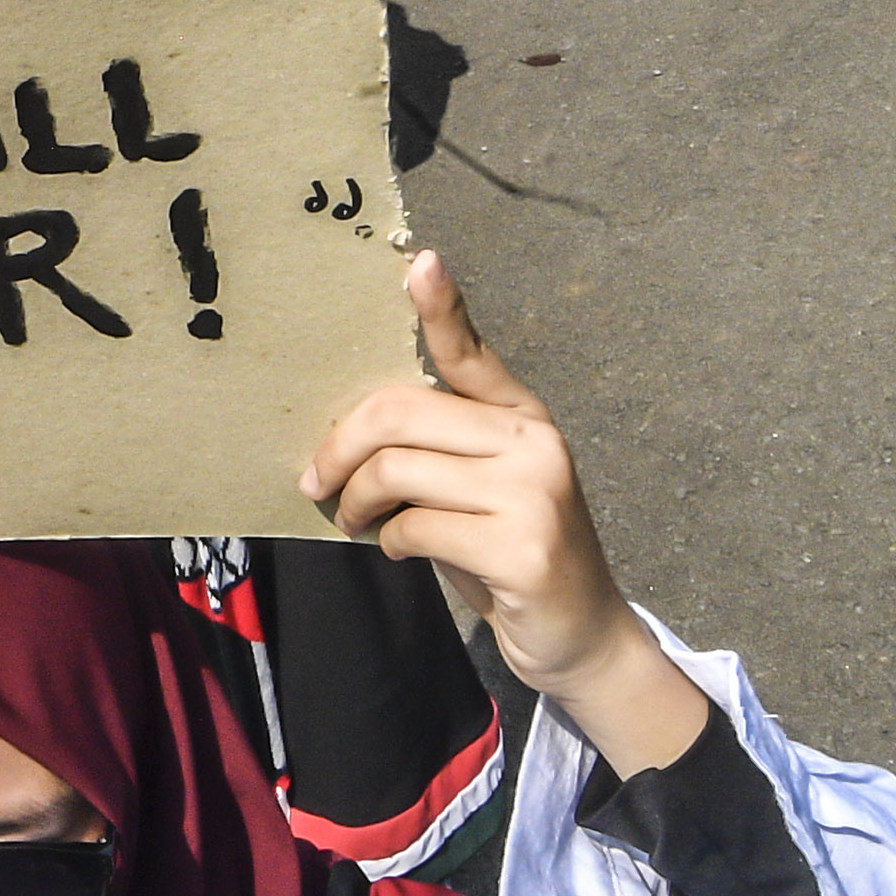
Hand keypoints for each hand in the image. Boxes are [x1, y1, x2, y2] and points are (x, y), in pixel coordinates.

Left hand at [302, 253, 710, 775]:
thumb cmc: (507, 549)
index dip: (440, 307)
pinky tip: (402, 550)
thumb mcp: (478, 486)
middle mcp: (534, 441)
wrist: (578, 633)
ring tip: (356, 522)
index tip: (418, 262)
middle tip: (316, 483)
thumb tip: (346, 429)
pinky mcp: (524, 546)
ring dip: (357, 503)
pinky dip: (391, 541)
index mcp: (520, 415)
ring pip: (397, 471)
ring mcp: (534, 491)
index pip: (470, 351)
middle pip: (399, 413)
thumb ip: (435, 447)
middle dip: (339, 448)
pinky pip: (415, 526)